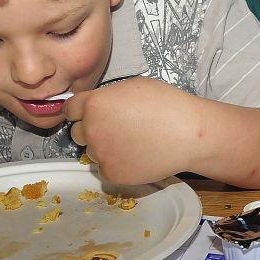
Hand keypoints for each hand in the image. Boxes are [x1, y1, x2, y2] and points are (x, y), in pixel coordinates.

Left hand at [65, 78, 199, 184]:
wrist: (188, 133)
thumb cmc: (167, 105)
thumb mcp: (133, 86)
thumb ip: (108, 97)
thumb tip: (99, 105)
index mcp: (94, 104)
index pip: (70, 109)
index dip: (81, 111)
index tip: (92, 114)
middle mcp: (91, 129)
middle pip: (78, 132)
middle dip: (93, 130)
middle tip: (117, 129)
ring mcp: (100, 153)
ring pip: (93, 152)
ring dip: (106, 148)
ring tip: (134, 142)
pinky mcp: (112, 173)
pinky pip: (105, 169)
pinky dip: (118, 164)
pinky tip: (137, 156)